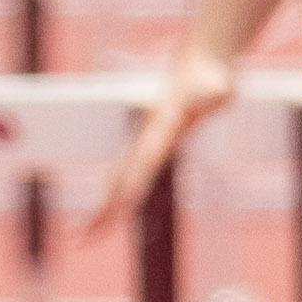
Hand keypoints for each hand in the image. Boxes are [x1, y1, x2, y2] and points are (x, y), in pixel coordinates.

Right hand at [85, 44, 237, 239]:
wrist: (203, 62)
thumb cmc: (212, 77)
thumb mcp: (217, 86)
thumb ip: (214, 93)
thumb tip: (216, 94)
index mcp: (161, 128)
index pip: (143, 163)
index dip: (132, 186)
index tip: (119, 210)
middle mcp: (148, 137)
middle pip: (121, 179)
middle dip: (105, 210)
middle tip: (85, 239)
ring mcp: (150, 141)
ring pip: (122, 179)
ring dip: (107, 207)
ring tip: (89, 234)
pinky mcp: (157, 144)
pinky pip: (134, 174)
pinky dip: (120, 193)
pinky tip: (112, 209)